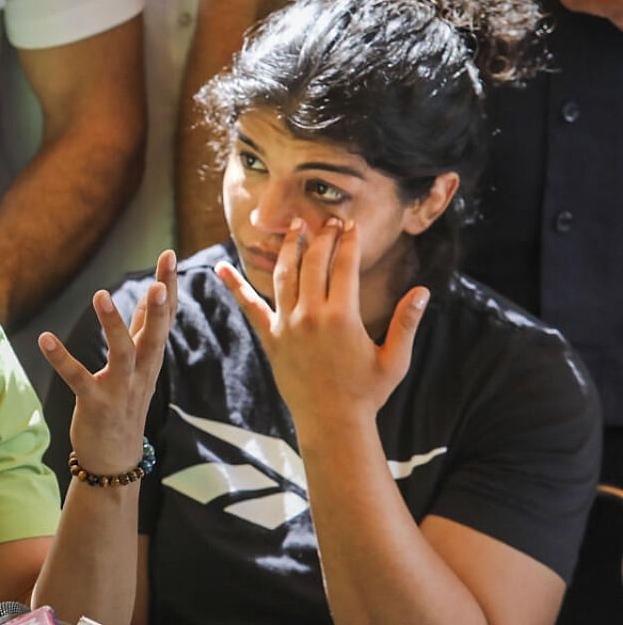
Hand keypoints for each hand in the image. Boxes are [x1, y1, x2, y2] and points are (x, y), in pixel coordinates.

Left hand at [39, 250, 177, 474]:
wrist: (116, 459)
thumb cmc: (125, 406)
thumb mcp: (140, 367)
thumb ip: (143, 331)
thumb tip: (155, 295)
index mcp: (150, 360)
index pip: (164, 319)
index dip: (168, 288)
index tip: (170, 256)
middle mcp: (140, 373)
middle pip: (154, 337)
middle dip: (157, 309)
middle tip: (159, 282)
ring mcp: (119, 390)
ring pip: (122, 354)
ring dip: (113, 325)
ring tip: (101, 295)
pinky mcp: (95, 404)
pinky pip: (78, 379)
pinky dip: (62, 359)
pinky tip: (46, 339)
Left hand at [215, 218, 428, 432]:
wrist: (331, 421)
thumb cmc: (367, 392)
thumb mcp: (395, 359)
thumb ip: (406, 322)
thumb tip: (423, 290)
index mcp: (342, 317)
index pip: (344, 266)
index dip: (349, 242)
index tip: (351, 225)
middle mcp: (311, 316)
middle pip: (314, 263)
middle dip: (322, 237)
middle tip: (328, 221)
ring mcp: (286, 326)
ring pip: (284, 276)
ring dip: (289, 248)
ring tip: (294, 226)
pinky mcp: (270, 338)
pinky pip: (249, 307)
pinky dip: (234, 286)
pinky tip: (220, 268)